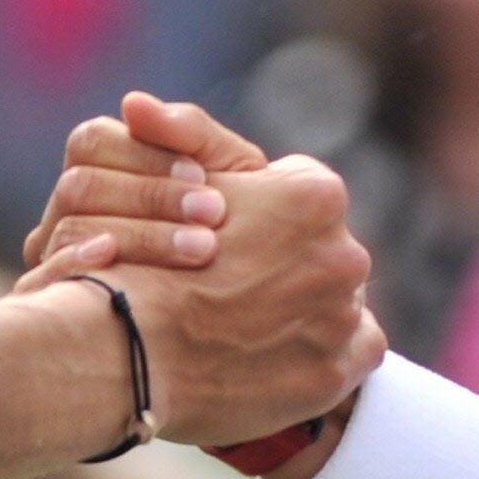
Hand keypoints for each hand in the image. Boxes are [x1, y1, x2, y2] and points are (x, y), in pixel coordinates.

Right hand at [19, 92, 265, 278]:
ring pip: (70, 231)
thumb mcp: (228, 169)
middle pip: (79, 186)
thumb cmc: (232, 220)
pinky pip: (43, 283)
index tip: (202, 176)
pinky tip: (128, 277)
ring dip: (140, 237)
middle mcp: (66, 207)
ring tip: (203, 248)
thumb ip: (187, 132)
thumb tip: (132, 103)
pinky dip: (78, 271)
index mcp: (97, 164)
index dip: (145, 156)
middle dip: (149, 198)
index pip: (91, 142)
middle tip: (213, 214)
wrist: (249, 292)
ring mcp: (53, 253)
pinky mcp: (53, 300)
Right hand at [109, 154, 384, 448]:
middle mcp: (345, 253)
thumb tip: (139, 104)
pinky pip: (355, 354)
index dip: (266, 218)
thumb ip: (182, 136)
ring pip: (339, 303)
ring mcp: (341, 318)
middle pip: (325, 253)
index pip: (305, 200)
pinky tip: (284, 353)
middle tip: (240, 286)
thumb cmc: (145, 256)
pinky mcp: (331, 373)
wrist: (124, 345)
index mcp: (316, 196)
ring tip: (251, 324)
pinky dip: (328, 352)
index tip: (233, 238)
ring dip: (307, 310)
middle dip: (292, 265)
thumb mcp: (170, 178)